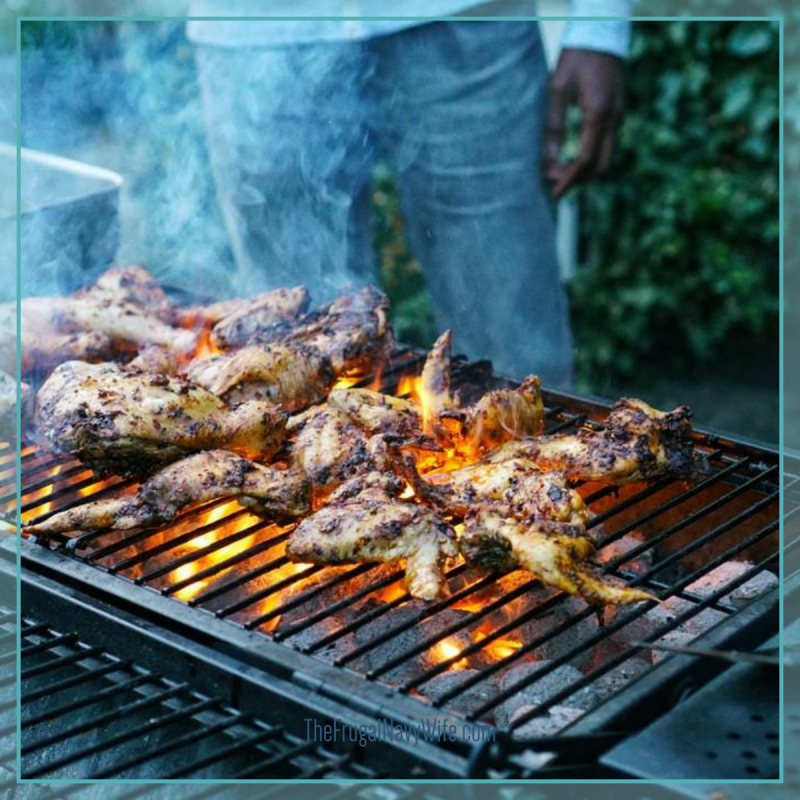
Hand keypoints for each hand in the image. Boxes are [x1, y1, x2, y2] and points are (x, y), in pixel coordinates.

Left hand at [543, 48, 625, 199]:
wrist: (601, 33)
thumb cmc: (576, 57)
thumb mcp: (557, 89)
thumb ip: (553, 125)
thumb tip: (548, 159)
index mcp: (600, 113)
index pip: (586, 159)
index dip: (569, 179)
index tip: (554, 193)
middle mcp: (615, 118)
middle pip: (601, 166)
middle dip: (577, 179)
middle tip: (552, 179)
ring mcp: (619, 116)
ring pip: (605, 158)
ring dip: (582, 170)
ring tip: (556, 168)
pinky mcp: (617, 114)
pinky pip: (605, 146)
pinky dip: (589, 158)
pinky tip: (570, 156)